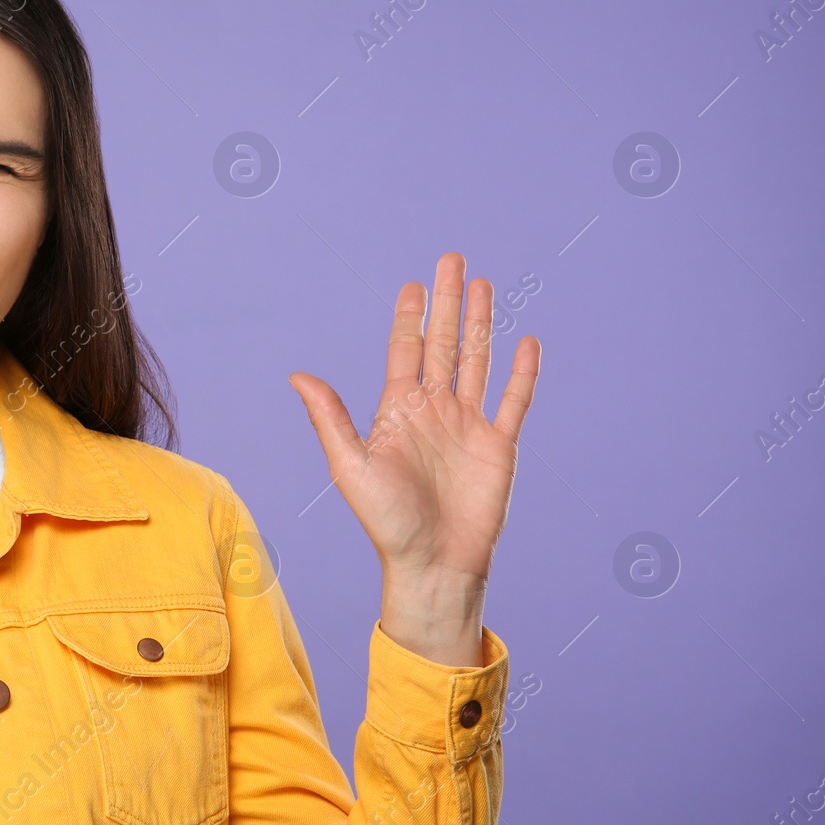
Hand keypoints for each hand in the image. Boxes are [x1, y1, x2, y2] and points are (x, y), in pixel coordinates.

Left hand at [288, 252, 540, 666]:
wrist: (432, 565)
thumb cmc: (385, 522)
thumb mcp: (351, 465)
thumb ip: (330, 417)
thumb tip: (297, 374)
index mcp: (397, 411)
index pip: (405, 350)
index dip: (410, 316)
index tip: (414, 284)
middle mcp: (434, 411)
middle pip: (444, 343)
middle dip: (449, 303)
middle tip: (453, 259)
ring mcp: (468, 427)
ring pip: (477, 362)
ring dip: (482, 324)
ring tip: (484, 285)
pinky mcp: (498, 448)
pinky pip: (513, 402)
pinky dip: (522, 373)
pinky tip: (527, 342)